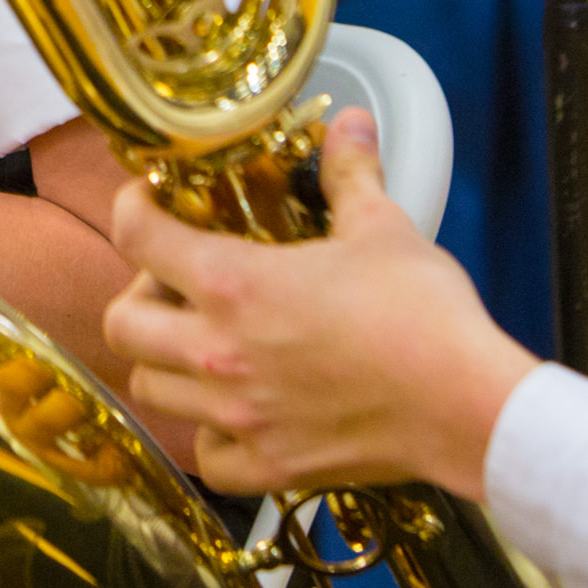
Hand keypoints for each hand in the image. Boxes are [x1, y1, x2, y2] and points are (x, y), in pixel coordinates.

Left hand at [103, 110, 538, 501]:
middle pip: (122, 324)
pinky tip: (235, 409)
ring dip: (164, 360)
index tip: (148, 203)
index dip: (132, 209)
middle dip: (139, 297)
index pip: (137, 236)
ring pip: (151, 388)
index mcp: (234, 283)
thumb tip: (349, 123)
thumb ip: (349, 174)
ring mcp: (238, 413)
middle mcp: (218, 352)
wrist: (464, 403)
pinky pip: (206, 454)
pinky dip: (208, 432)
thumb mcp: (380, 227)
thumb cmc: (420, 312)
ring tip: (201, 342)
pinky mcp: (268, 464)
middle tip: (175, 284)